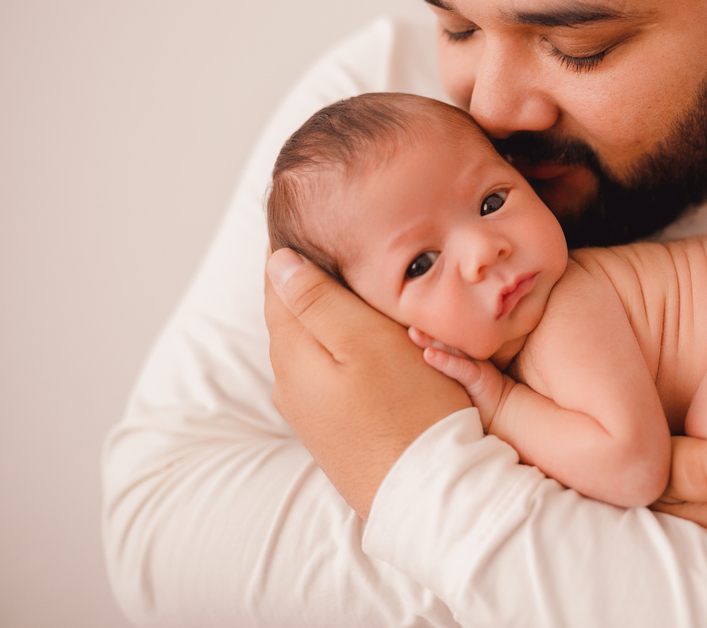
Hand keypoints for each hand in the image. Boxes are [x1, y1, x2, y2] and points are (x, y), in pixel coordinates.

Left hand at [265, 249, 471, 518]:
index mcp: (292, 352)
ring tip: (359, 279)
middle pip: (293, 312)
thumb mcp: (365, 342)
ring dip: (329, 311)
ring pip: (314, 342)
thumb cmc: (408, 411)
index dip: (292, 246)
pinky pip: (331, 369)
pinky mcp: (336, 427)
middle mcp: (291, 382)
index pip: (277, 282)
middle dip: (309, 276)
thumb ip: (318, 299)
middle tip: (338, 236)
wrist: (429, 493)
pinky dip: (344, 343)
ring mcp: (312, 409)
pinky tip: (370, 337)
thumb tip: (277, 259)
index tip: (310, 213)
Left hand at [410, 327, 512, 430]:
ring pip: (451, 350)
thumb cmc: (480, 397)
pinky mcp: (480, 377)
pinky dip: (444, 361)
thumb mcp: (460, 382)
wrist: (506, 409)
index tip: (407, 322)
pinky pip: (460, 368)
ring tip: (413, 333)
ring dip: (430, 341)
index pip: (442, 340)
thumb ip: (446, 370)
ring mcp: (475, 364)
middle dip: (425, 332)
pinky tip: (429, 355)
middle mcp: (469, 356)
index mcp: (463, 356)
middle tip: (406, 322)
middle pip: (444, 340)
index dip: (425, 332)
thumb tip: (422, 364)